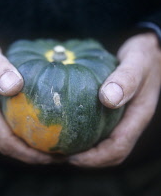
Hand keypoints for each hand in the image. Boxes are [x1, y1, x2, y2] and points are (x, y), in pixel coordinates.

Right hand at [0, 30, 51, 163]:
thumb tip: (14, 86)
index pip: (6, 142)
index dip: (29, 153)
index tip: (53, 157)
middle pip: (10, 146)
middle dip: (34, 155)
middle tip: (61, 156)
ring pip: (10, 139)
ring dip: (31, 147)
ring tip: (55, 147)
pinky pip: (10, 127)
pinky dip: (26, 133)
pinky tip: (41, 128)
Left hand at [69, 33, 160, 166]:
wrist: (149, 52)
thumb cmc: (144, 56)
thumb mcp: (137, 62)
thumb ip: (127, 78)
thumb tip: (108, 99)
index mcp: (137, 116)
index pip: (118, 148)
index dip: (95, 158)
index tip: (71, 158)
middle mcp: (129, 121)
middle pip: (110, 152)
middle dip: (87, 159)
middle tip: (61, 156)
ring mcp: (122, 117)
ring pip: (104, 142)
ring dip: (84, 149)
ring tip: (62, 146)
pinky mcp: (114, 110)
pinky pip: (100, 128)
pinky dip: (84, 134)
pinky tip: (69, 126)